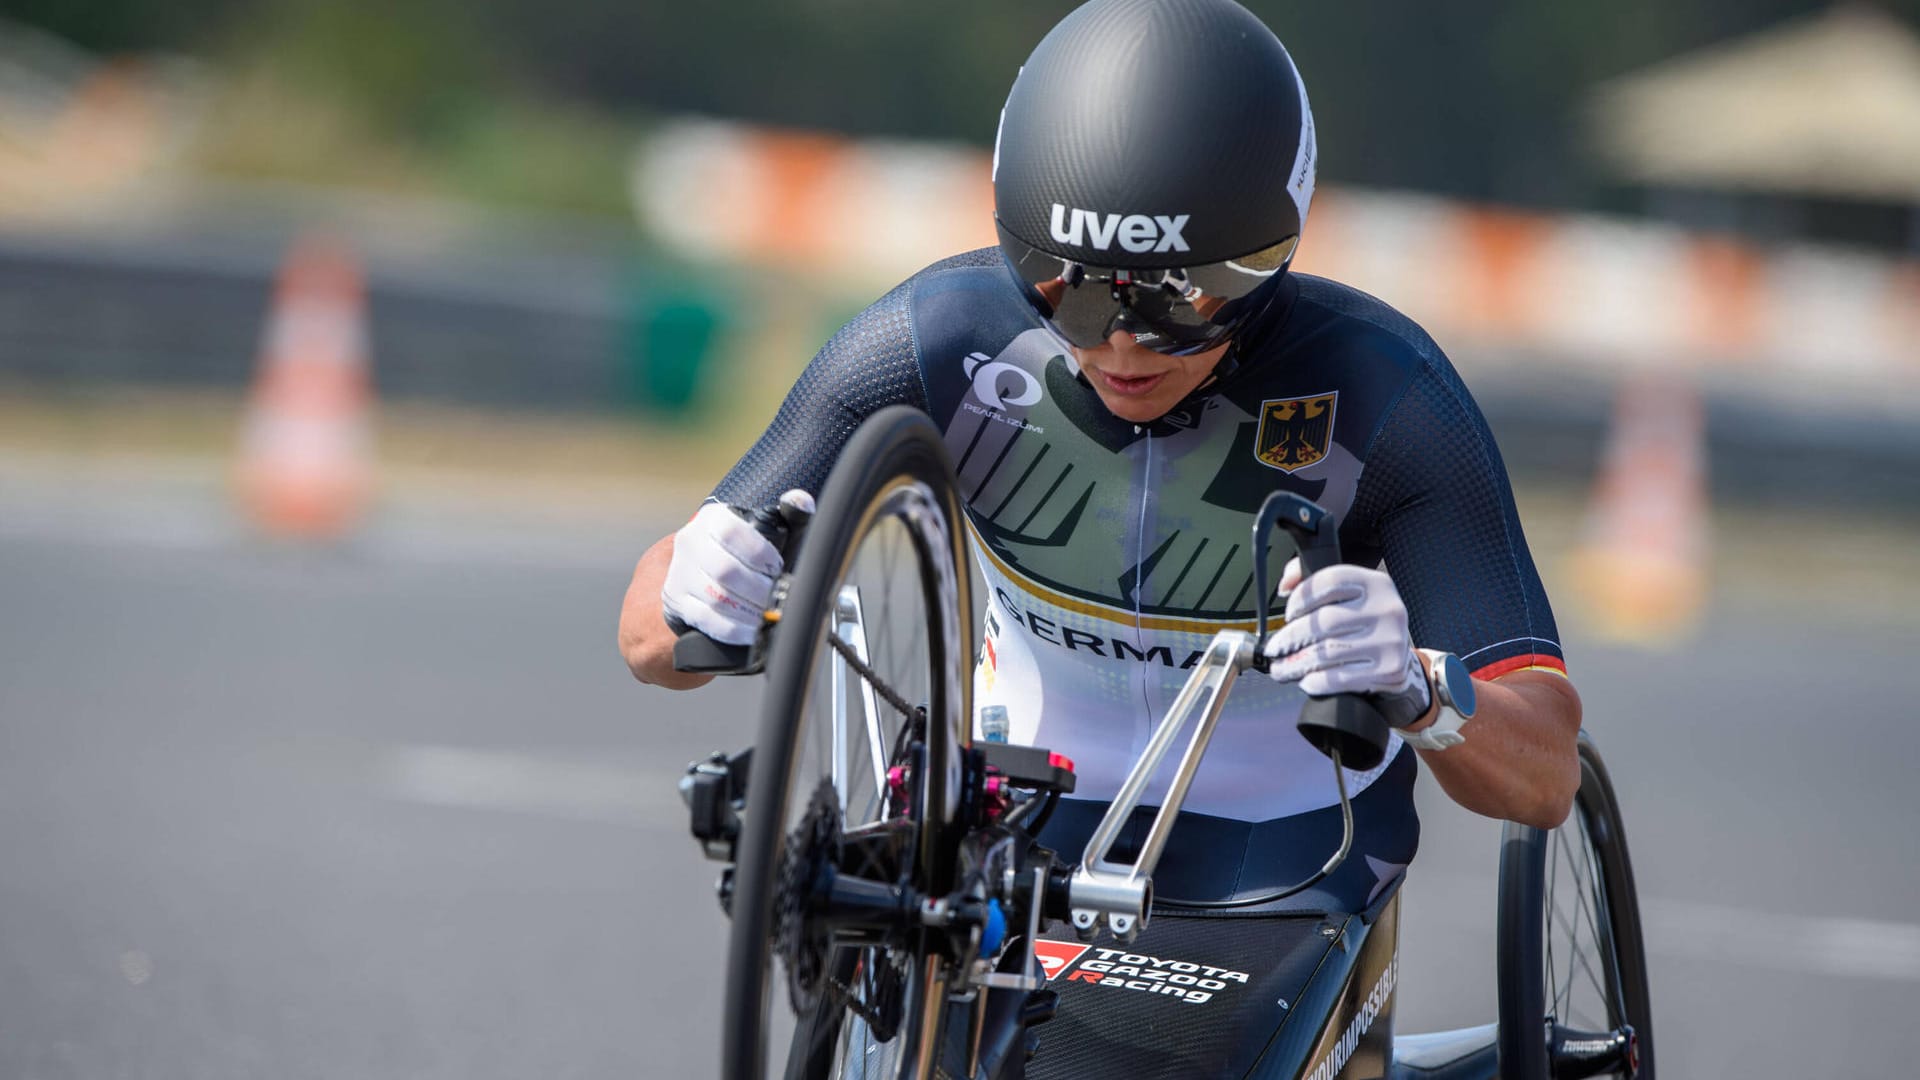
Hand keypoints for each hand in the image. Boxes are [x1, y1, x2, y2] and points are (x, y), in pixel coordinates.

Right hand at [660, 491, 813, 644]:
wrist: (701, 570)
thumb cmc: (741, 550)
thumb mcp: (762, 528)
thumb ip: (787, 515)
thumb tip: (800, 502)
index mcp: (712, 519)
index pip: (730, 532)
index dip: (759, 553)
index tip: (777, 567)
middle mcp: (690, 543)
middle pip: (725, 571)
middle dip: (759, 589)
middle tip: (777, 597)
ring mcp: (680, 574)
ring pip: (717, 598)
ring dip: (750, 612)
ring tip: (769, 615)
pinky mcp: (677, 602)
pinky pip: (708, 620)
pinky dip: (736, 629)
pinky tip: (753, 630)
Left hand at [1262, 558, 1428, 713]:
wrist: (1397, 653)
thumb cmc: (1363, 620)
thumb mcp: (1347, 592)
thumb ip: (1309, 577)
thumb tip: (1284, 586)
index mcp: (1375, 583)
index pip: (1331, 581)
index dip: (1302, 596)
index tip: (1288, 613)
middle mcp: (1387, 609)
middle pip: (1325, 622)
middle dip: (1291, 638)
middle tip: (1274, 648)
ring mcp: (1390, 641)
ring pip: (1328, 653)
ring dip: (1296, 663)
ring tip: (1281, 668)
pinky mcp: (1389, 670)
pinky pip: (1340, 678)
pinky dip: (1316, 681)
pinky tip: (1305, 680)